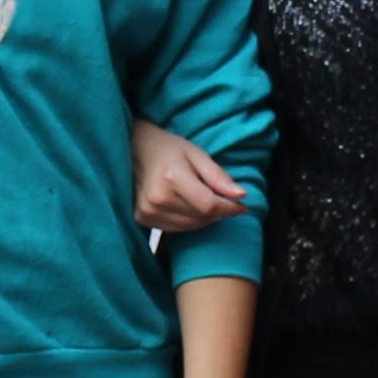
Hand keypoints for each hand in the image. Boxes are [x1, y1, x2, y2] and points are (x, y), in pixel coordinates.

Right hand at [131, 122, 247, 235]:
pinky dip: (189, 221)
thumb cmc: (168, 149)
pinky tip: (188, 206)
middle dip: (218, 212)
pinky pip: (176, 229)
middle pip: (201, 218)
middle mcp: (158, 198)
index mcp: (172, 178)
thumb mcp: (196, 154)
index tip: (242, 206)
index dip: (229, 208)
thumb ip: (218, 176)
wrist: (134, 149)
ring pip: (190, 227)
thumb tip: (241, 195)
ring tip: (204, 200)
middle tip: (222, 199)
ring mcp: (147, 211)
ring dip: (204, 218)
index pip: (209, 205)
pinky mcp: (142, 219)